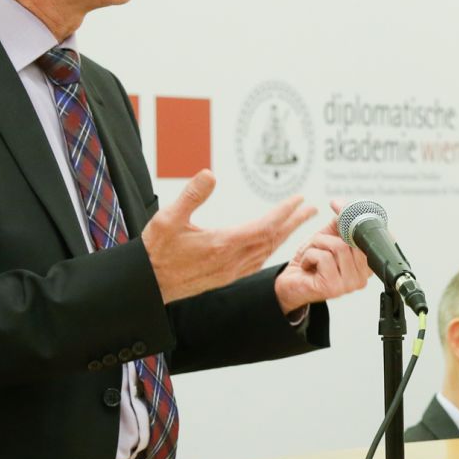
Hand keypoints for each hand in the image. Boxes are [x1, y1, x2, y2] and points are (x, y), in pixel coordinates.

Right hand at [140, 170, 314, 303]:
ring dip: (284, 235)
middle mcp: (233, 261)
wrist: (148, 285)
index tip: (299, 199)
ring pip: (267, 252)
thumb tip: (210, 174)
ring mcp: (232, 272)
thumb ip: (191, 195)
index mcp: (223, 244)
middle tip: (311, 208)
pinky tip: (273, 243)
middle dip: (293, 222)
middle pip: (273, 239)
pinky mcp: (227, 278)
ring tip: (297, 222)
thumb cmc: (156, 250)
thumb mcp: (167, 218)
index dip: (284, 212)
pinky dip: (271, 249)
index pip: (264, 226)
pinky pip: (258, 262)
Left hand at [274, 201, 372, 313]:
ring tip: (311, 255)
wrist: (292, 284)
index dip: (358, 222)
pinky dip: (309, 255)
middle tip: (317, 244)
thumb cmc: (311, 263)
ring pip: (338, 246)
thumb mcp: (327, 238)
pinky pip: (324, 257)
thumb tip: (342, 205)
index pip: (373, 239)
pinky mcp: (333, 287)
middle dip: (329, 235)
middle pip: (353, 239)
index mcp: (367, 265)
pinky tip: (306, 266)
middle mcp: (362, 277)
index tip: (345, 211)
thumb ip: (339, 223)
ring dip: (317, 245)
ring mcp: (350, 284)